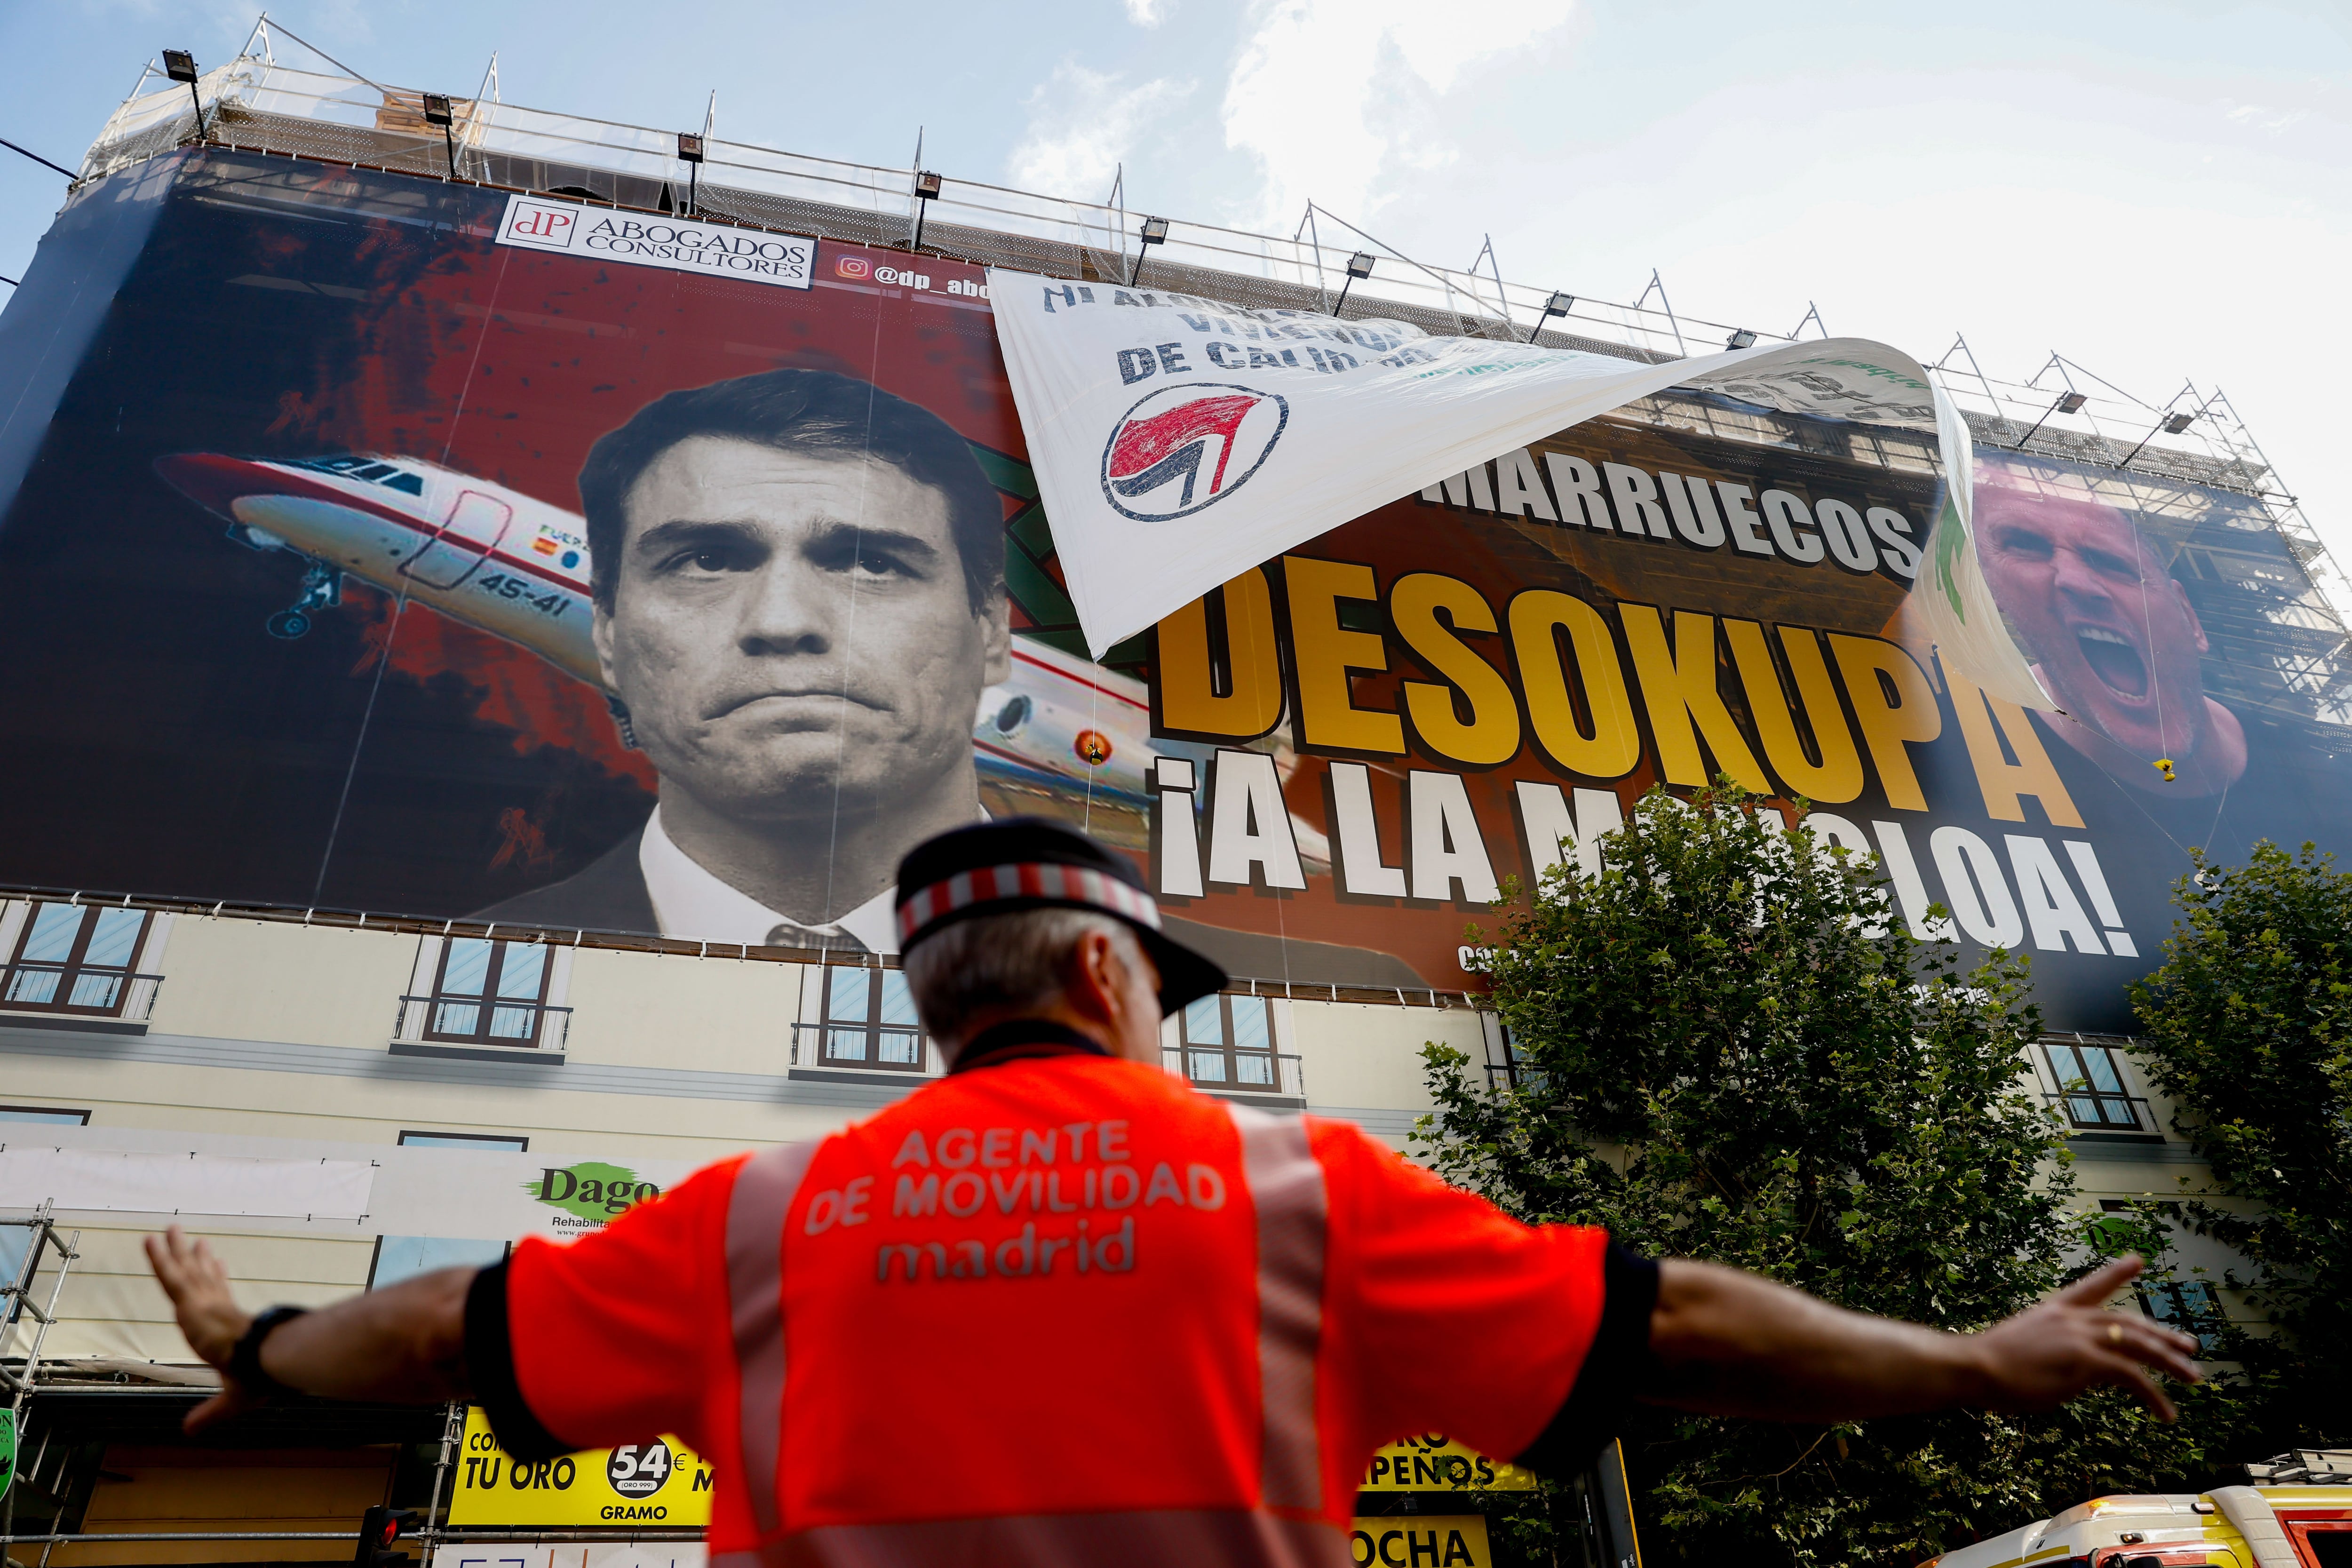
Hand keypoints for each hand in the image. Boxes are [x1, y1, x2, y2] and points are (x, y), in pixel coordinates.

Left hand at [143, 1224, 258, 1430]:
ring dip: (175, 1250)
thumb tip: (190, 1432)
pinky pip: (170, 1276)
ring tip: (169, 1228)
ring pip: (184, 1272)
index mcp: (229, 1326)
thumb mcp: (232, 1398)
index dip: (217, 1279)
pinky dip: (159, 1258)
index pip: (221, 1296)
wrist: (266, 1360)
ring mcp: (204, 1303)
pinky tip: (151, 1241)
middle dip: (197, 1258)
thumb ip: (209, 1413)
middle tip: (194, 1240)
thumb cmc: (260, 1375)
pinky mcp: (192, 1303)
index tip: (216, 1261)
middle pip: (203, 1277)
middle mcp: (217, 1309)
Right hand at [1967, 1256, 2202, 1420]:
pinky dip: (2154, 1395)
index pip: (2092, 1286)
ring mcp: (2081, 1336)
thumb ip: (2053, 1350)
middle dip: (2162, 1333)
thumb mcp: (2024, 1345)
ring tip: (2193, 1377)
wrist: (1974, 1367)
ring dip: (2170, 1361)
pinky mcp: (2087, 1361)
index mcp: (2054, 1310)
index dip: (2117, 1273)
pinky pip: (2133, 1376)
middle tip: (2187, 1344)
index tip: (2138, 1259)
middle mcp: (2072, 1318)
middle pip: (2128, 1321)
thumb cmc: (1987, 1364)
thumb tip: (2071, 1369)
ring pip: (2139, 1345)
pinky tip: (2166, 1412)